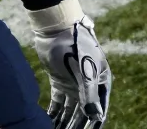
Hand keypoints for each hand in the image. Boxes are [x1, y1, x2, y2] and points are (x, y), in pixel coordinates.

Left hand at [30, 0, 111, 128]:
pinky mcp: (59, 82)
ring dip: (63, 123)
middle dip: (75, 127)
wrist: (56, 27)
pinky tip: (46, 123)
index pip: (99, 110)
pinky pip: (57, 103)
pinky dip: (52, 114)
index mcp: (100, 82)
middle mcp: (89, 85)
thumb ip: (89, 93)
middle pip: (83, 113)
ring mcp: (73, 84)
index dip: (94, 125)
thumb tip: (96, 116)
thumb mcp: (84, 68)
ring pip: (69, 111)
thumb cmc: (76, 44)